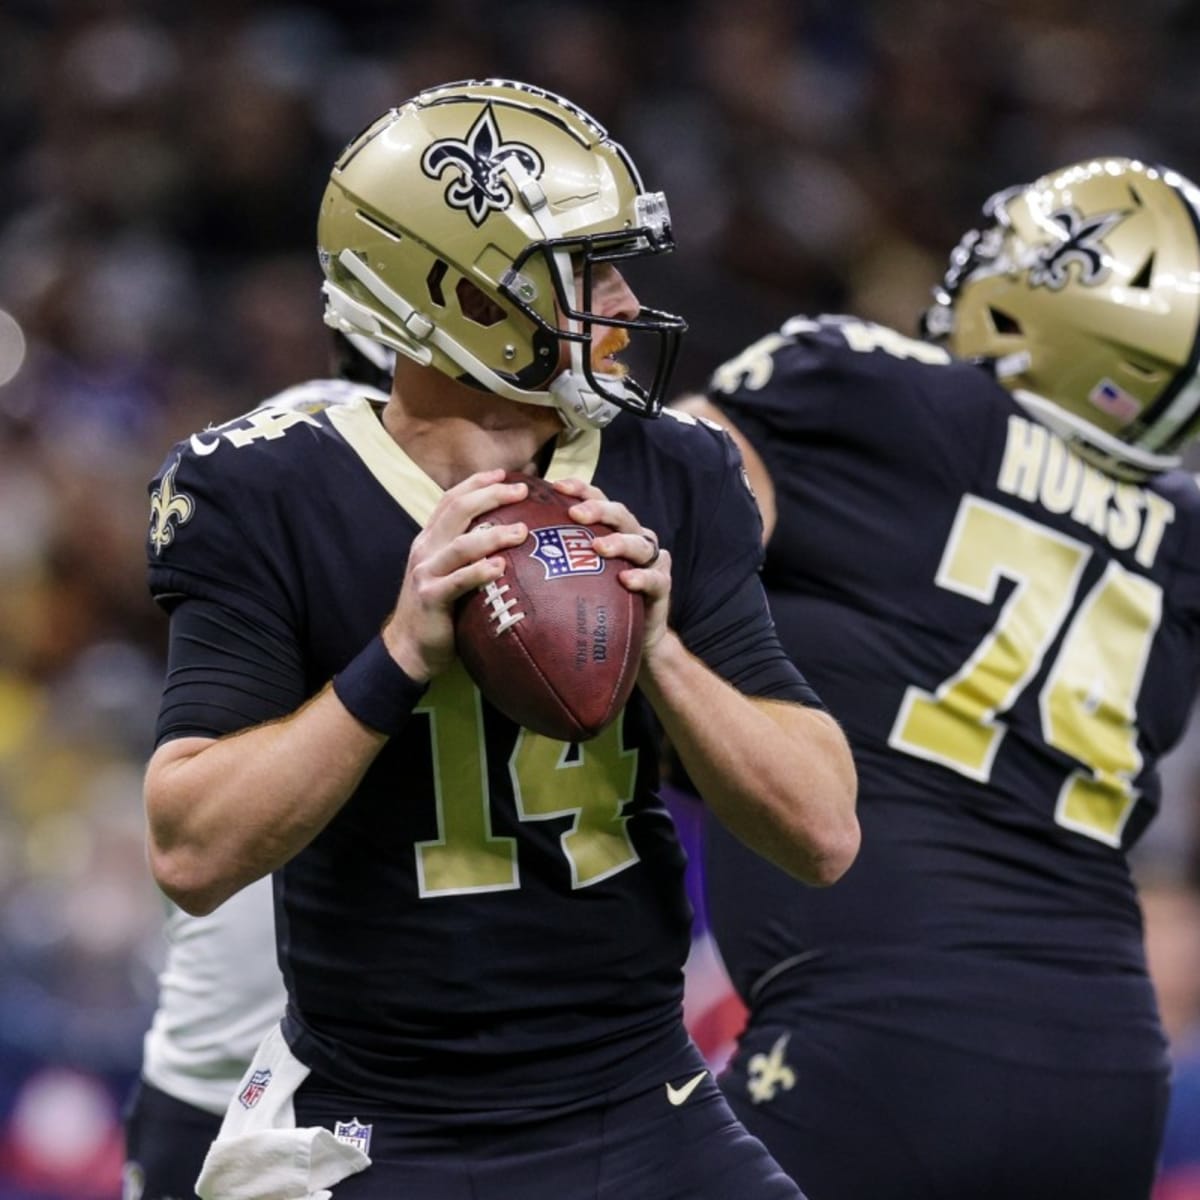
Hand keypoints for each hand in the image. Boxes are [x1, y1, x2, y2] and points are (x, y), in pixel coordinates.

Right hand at [382, 470, 530, 680]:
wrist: (409, 647)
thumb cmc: (440, 610)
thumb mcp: (449, 573)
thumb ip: (468, 553)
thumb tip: (508, 535)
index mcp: (430, 539)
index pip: (451, 500)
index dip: (477, 483)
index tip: (505, 474)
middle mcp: (426, 549)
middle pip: (458, 510)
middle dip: (491, 496)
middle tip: (521, 491)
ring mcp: (426, 571)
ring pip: (461, 543)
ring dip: (494, 535)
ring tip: (522, 532)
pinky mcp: (430, 597)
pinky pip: (458, 580)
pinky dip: (480, 571)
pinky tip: (501, 567)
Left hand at [551, 477, 671, 656]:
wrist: (632, 638)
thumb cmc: (597, 602)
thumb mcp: (575, 576)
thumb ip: (554, 557)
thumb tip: (508, 541)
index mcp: (613, 530)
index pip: (598, 500)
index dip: (580, 489)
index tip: (555, 485)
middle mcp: (634, 539)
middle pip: (620, 515)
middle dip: (598, 511)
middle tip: (575, 515)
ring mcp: (651, 562)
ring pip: (640, 544)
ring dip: (620, 542)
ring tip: (598, 547)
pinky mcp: (662, 587)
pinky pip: (655, 579)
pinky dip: (641, 577)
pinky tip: (625, 579)